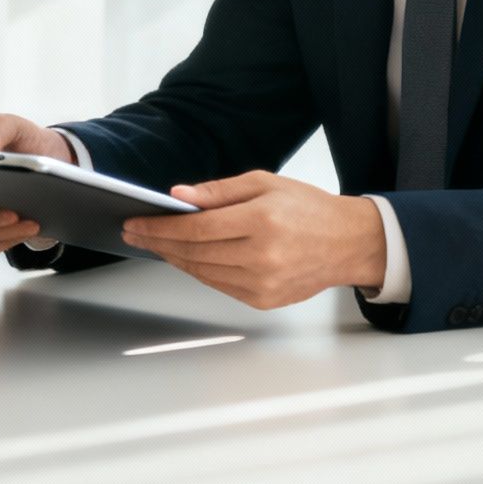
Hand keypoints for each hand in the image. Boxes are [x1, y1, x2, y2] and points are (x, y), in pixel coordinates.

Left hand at [120, 171, 386, 309]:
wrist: (347, 243)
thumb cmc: (307, 208)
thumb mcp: (264, 183)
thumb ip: (219, 191)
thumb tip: (179, 196)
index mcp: (261, 222)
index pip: (196, 229)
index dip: (160, 227)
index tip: (136, 222)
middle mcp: (261, 257)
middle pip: (193, 253)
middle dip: (158, 243)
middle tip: (135, 233)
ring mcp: (262, 283)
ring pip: (202, 272)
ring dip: (173, 258)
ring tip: (154, 243)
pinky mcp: (263, 300)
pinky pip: (218, 285)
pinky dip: (198, 270)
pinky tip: (185, 257)